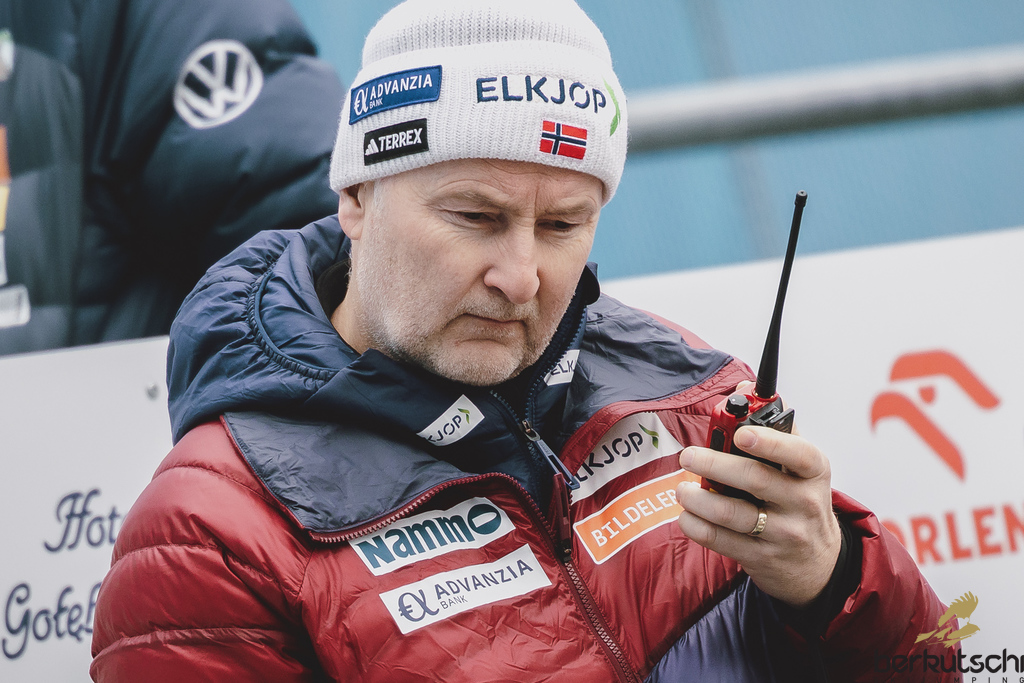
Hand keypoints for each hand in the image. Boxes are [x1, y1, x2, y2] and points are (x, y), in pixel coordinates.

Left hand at [675, 424, 841, 607]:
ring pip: (734, 514)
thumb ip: (775, 427)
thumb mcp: (802, 465)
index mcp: (813, 471)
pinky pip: (722, 541)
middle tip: (688, 456)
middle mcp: (803, 502)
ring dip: (700, 499)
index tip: (740, 434)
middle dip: (716, 465)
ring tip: (682, 489)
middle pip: (756, 480)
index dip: (769, 442)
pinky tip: (687, 515)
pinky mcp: (762, 557)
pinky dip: (697, 526)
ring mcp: (784, 533)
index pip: (799, 453)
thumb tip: (742, 389)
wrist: (818, 562)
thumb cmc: (801, 500)